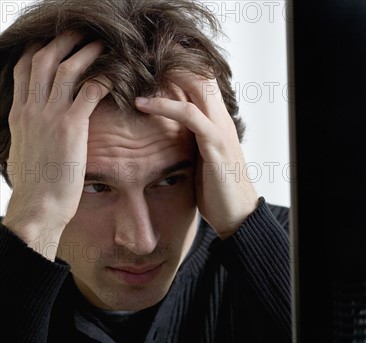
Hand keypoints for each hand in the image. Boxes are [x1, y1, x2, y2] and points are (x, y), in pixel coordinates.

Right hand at [3, 33, 109, 257]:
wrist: (37, 206)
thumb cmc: (34, 187)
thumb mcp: (24, 154)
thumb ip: (29, 134)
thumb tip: (34, 132)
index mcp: (19, 114)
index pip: (24, 69)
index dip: (39, 50)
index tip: (52, 43)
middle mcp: (31, 109)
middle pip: (44, 59)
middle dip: (62, 41)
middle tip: (80, 33)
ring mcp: (50, 116)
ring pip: (67, 69)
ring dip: (85, 53)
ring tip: (101, 44)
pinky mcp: (71, 127)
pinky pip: (90, 91)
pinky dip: (103, 78)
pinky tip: (115, 75)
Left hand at [135, 73, 257, 238]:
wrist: (237, 216)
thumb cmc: (217, 191)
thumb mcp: (199, 160)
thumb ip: (187, 142)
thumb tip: (163, 139)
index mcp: (216, 121)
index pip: (199, 81)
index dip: (174, 68)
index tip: (144, 66)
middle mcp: (221, 119)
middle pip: (199, 73)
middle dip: (169, 61)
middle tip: (137, 60)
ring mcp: (220, 130)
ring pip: (197, 85)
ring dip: (165, 75)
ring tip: (135, 71)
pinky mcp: (216, 145)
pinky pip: (191, 116)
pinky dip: (165, 105)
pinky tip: (142, 103)